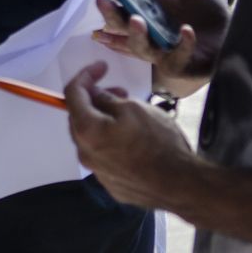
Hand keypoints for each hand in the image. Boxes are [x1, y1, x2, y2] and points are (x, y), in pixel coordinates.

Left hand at [65, 61, 196, 209]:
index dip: (85, 75)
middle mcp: (84, 153)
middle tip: (119, 91)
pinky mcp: (112, 185)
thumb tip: (95, 95)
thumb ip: (107, 99)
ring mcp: (97, 172)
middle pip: (79, 118)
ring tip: (130, 115)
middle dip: (95, 99)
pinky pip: (105, 156)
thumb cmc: (158, 142)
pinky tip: (134, 140)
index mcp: (86, 131)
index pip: (72, 94)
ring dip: (103, 121)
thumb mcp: (134, 108)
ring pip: (92, 138)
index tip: (102, 66)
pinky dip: (112, 141)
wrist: (179, 185)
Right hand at [90, 0, 229, 94]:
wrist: (235, 30)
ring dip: (136, 35)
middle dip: (111, 17)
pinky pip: (175, 58)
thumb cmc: (206, 8)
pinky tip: (186, 31)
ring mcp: (161, 49)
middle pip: (120, 27)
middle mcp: (147, 29)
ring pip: (139, 47)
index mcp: (144, 7)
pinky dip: (181, 45)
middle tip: (104, 2)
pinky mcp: (179, 64)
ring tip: (138, 21)